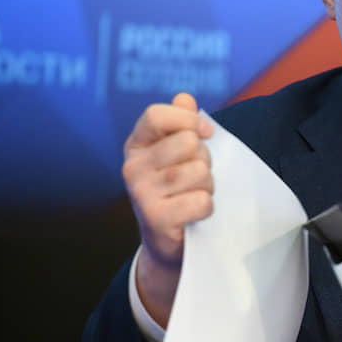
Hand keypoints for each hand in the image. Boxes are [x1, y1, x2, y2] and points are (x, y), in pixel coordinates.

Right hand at [122, 92, 214, 326]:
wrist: (169, 244)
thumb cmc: (179, 191)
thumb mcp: (178, 155)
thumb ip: (182, 124)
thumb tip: (185, 98)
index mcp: (136, 146)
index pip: (156, 115)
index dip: (188, 119)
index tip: (206, 133)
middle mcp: (132, 167)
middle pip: (187, 143)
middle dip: (205, 158)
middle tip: (198, 176)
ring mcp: (141, 193)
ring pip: (198, 172)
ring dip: (208, 184)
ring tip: (196, 194)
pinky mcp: (155, 218)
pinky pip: (201, 201)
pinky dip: (207, 207)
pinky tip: (195, 214)